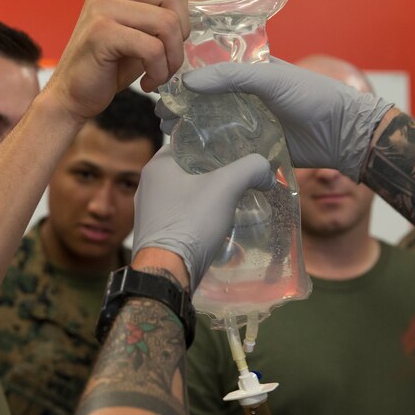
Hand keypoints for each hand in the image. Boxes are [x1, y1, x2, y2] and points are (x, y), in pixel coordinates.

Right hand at [45, 0, 211, 121]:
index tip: (169, 40)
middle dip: (181, 32)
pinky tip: (147, 83)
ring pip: (167, 23)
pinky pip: (151, 47)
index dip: (183, 12)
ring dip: (171, 58)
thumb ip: (172, 6)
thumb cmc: (111, 65)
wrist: (73, 95)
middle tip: (166, 57)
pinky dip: (158, 71)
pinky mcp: (101, 32)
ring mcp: (102, 6)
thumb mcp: (147, 32)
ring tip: (158, 74)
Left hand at [133, 146, 275, 289]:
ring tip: (233, 198)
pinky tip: (217, 222)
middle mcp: (148, 186)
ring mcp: (150, 212)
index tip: (233, 148)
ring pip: (185, 194)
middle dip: (213, 172)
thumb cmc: (191, 222)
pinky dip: (198, 216)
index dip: (211, 142)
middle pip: (188, 169)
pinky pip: (182, 216)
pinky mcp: (156, 234)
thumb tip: (267, 170)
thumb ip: (251, 168)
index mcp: (157, 166)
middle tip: (238, 174)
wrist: (168, 272)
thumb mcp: (227, 186)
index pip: (186, 142)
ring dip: (207, 196)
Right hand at [180, 59, 392, 179]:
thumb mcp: (271, 78)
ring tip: (167, 131)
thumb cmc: (312, 96)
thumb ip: (232, 76)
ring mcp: (247, 124)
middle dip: (181, 105)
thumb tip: (189, 80)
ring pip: (210, 124)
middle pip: (205, 99)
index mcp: (249, 72)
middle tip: (161, 113)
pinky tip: (186, 153)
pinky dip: (206, 151)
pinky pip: (224, 149)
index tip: (161, 82)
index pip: (210, 69)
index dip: (185, 75)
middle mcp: (244, 97)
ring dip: (189, 128)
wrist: (342, 135)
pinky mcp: (252, 149)